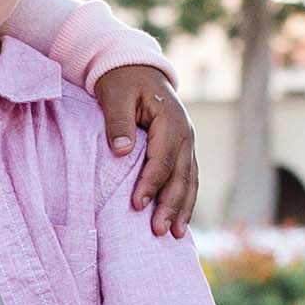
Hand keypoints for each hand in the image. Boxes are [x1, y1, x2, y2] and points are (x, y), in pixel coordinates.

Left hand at [92, 65, 198, 237]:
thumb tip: (121, 150)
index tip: (137, 205)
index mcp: (171, 121)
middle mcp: (185, 134)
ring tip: (174, 235)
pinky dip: (185, 200)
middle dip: (170, 205)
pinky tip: (179, 220)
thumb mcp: (115, 96)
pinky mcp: (182, 150)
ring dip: (183, 208)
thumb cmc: (122, 82)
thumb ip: (118, 122)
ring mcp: (187, 143)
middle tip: (158, 231)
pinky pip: (187, 178)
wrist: (136, 69)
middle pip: (181, 175)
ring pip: (189, 180)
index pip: (163, 159)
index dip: (151, 183)